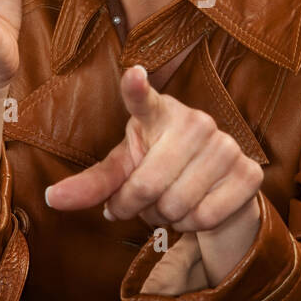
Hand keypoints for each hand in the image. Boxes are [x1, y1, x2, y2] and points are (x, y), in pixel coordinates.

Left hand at [45, 65, 263, 290]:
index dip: (137, 88)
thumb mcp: (124, 171)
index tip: (133, 74)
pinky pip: (206, 217)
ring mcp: (226, 145)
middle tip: (142, 203)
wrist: (216, 189)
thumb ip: (92, 185)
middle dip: (136, 208)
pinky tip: (197, 208)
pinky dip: (194, 226)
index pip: (143, 99)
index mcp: (157, 114)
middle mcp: (195, 122)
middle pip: (147, 186)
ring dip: (166, 218)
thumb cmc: (160, 170)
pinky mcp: (249, 171)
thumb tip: (50, 199)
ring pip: (177, 206)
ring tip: (171, 203)